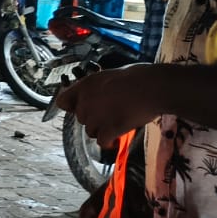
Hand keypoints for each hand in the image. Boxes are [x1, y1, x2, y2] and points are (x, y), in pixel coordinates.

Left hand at [53, 64, 168, 148]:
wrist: (154, 87)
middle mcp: (86, 102)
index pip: (63, 102)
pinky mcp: (108, 129)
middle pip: (81, 118)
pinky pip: (102, 141)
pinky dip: (109, 141)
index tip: (81, 107)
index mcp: (85, 85)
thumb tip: (95, 96)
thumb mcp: (110, 75)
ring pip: (90, 131)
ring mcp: (96, 117)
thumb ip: (97, 87)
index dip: (72, 106)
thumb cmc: (138, 78)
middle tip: (111, 113)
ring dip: (102, 129)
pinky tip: (116, 138)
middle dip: (94, 118)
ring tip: (117, 122)